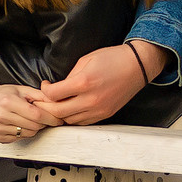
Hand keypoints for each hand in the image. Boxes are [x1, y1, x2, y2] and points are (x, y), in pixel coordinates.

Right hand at [0, 83, 63, 143]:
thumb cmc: (3, 94)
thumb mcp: (22, 89)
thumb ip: (40, 96)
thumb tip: (57, 103)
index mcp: (8, 102)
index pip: (36, 115)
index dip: (51, 118)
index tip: (58, 119)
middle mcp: (1, 116)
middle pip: (34, 126)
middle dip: (43, 123)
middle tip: (42, 117)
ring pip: (28, 134)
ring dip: (34, 128)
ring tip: (28, 118)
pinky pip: (20, 138)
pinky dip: (23, 132)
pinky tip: (18, 124)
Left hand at [29, 41, 164, 127]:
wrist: (137, 66)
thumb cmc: (112, 59)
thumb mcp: (86, 60)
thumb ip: (69, 76)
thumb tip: (58, 88)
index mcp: (84, 83)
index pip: (53, 95)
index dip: (44, 90)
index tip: (46, 85)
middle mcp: (90, 100)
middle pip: (58, 112)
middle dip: (47, 106)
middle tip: (44, 99)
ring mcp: (98, 110)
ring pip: (69, 120)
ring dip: (60, 114)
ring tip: (57, 104)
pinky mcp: (105, 114)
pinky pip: (83, 122)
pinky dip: (73, 117)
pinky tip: (71, 108)